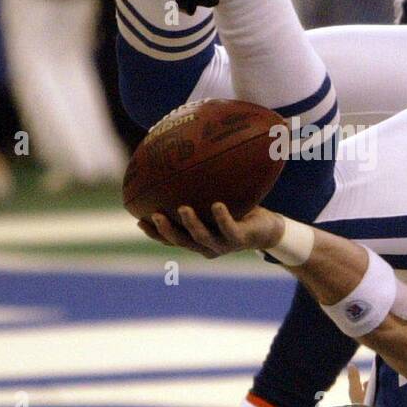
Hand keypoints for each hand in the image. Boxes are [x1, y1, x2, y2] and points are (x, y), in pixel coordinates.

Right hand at [137, 203, 284, 258]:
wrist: (267, 228)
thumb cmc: (237, 211)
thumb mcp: (213, 199)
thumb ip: (197, 190)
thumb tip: (180, 161)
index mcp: (196, 238)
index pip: (171, 238)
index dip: (154, 232)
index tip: (139, 219)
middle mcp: (206, 245)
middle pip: (182, 241)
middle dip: (167, 231)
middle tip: (156, 215)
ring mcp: (223, 244)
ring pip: (202, 238)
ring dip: (191, 225)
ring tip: (184, 208)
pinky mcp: (239, 240)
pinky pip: (229, 228)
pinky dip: (222, 218)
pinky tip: (217, 205)